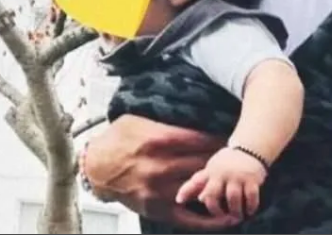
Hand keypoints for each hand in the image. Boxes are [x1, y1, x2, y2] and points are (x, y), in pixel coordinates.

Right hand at [79, 115, 231, 229]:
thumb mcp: (140, 118)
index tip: (232, 140)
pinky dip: (211, 220)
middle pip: (205, 164)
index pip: (204, 140)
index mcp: (159, 140)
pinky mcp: (157, 210)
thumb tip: (196, 111)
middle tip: (237, 160)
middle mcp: (161, 166)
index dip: (221, 140)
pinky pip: (190, 218)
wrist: (95, 167)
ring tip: (237, 182)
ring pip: (201, 189)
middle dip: (223, 162)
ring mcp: (159, 190)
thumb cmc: (118, 140)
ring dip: (219, 186)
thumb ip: (167, 119)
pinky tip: (228, 218)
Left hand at [175, 147, 267, 222]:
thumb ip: (196, 185)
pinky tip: (249, 211)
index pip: (196, 182)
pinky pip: (251, 196)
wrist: (249, 150)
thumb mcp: (210, 171)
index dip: (186, 191)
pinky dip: (251, 206)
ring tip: (236, 216)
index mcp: (210, 172)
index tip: (179, 200)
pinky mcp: (252, 178)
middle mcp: (222, 174)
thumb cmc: (225, 164)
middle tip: (221, 215)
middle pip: (213, 194)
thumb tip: (178, 199)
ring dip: (235, 211)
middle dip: (215, 209)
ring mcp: (237, 176)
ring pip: (233, 198)